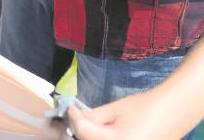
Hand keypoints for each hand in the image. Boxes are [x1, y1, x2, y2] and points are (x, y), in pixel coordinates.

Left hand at [67, 89, 188, 139]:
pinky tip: (104, 132)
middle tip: (78, 118)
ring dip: (91, 136)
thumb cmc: (145, 107)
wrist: (173, 112)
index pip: (84, 133)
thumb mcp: (115, 109)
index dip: (75, 119)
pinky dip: (103, 139)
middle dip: (81, 132)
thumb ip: (93, 117)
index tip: (71, 108)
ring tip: (90, 124)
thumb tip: (74, 117)